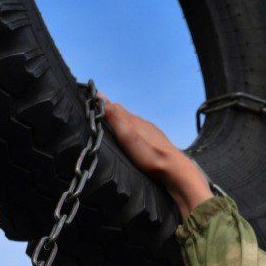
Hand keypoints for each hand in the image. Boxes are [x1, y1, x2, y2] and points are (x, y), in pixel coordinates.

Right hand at [102, 96, 212, 219]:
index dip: (103, 106)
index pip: (115, 107)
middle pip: (125, 116)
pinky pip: (142, 136)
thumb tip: (100, 94)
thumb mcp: (127, 134)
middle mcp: (144, 124)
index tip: (91, 108)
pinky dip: (133, 136)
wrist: (174, 171)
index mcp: (135, 120)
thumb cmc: (149, 155)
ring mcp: (152, 135)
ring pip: (134, 126)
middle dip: (112, 116)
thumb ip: (115, 117)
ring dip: (123, 126)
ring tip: (112, 131)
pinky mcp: (157, 146)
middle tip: (99, 120)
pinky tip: (131, 144)